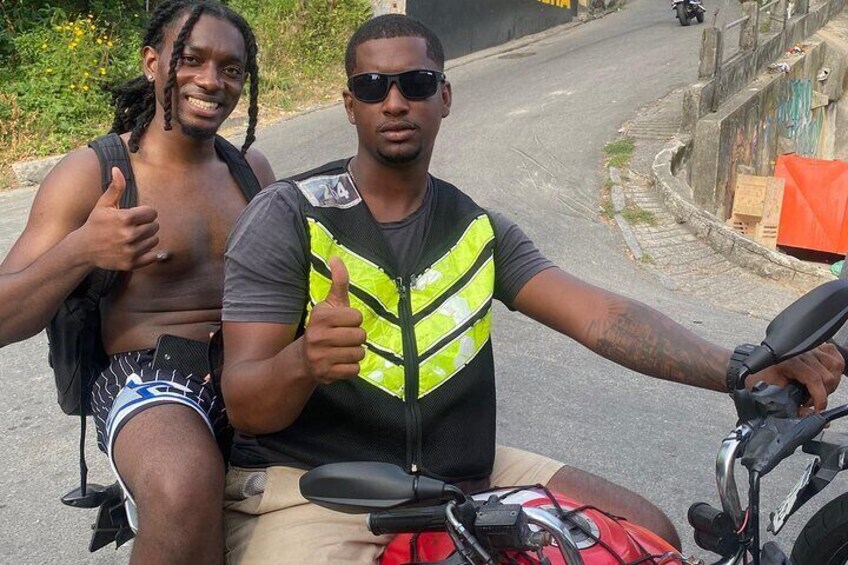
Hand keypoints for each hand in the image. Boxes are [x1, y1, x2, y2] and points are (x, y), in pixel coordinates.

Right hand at [76, 167, 159, 270]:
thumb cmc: (95, 224)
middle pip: (155, 227)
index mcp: (124, 218)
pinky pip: (153, 256)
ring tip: (133, 237)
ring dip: (147, 238)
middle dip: (146, 225)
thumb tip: (117, 169)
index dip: (145, 213)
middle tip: (133, 227)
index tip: (136, 215)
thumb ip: (115, 188)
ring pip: (155, 240)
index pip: (152, 213)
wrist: (83, 249)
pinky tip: (136, 248)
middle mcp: (128, 235)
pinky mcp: (131, 263)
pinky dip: (148, 253)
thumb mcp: (103, 205)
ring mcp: (130, 251)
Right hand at [301, 256, 366, 384]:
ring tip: (341, 350)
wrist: (303, 359)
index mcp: (320, 316)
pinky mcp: (325, 374)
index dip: (354, 320)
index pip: (357, 317)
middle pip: (360, 336)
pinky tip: (339, 363)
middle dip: (356, 337)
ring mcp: (320, 357)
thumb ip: (338, 282)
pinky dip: (351, 368)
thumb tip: (336, 256)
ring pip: (359, 354)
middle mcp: (318, 336)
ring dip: (355, 353)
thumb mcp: (330, 304)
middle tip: (343, 339)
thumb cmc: (324, 327)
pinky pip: (354, 370)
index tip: (342, 323)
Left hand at [745, 342, 843, 412]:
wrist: (746, 369)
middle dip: (823, 394)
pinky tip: (825, 376)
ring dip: (830, 381)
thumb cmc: (756, 381)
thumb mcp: (772, 397)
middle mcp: (800, 353)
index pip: (814, 380)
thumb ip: (793, 409)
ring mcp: (807, 349)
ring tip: (817, 390)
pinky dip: (833, 365)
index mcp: (789, 363)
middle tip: (810, 402)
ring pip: (834, 364)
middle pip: (827, 375)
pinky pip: (832, 353)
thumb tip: (813, 417)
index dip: (820, 398)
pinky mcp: (810, 349)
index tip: (818, 410)